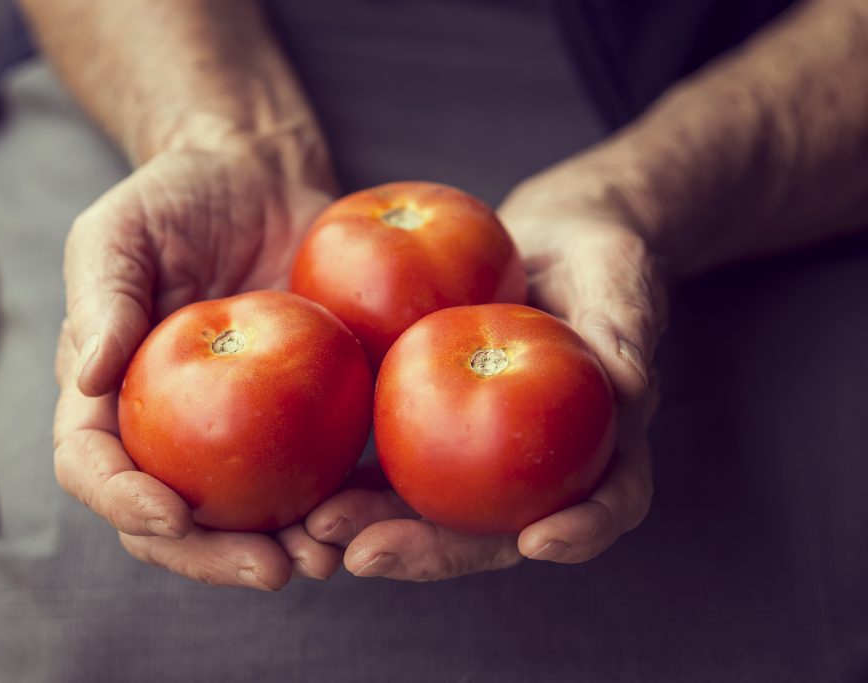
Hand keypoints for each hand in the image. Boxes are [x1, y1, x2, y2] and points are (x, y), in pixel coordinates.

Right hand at [52, 140, 345, 589]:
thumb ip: (101, 298)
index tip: (169, 515)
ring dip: (282, 548)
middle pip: (172, 518)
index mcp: (108, 393)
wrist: (257, 176)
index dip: (122, 501)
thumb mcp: (118, 231)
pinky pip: (314, 469)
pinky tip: (368, 514)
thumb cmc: (174, 197)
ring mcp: (235, 428)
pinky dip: (337, 502)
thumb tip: (90, 375)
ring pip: (246, 514)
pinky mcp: (299, 413)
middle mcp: (167, 427)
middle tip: (269, 568)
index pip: (93, 464)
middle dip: (213, 556)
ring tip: (326, 559)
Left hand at [304, 169, 666, 579]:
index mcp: (606, 440)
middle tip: (369, 554)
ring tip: (317, 528)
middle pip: (499, 528)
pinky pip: (395, 461)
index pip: (611, 498)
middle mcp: (542, 465)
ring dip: (376, 527)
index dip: (583, 529)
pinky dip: (352, 479)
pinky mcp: (433, 428)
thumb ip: (624, 318)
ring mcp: (484, 456)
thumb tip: (630, 380)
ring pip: (435, 511)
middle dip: (436, 550)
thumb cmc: (595, 252)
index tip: (538, 541)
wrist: (540, 239)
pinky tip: (308, 482)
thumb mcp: (616, 269)